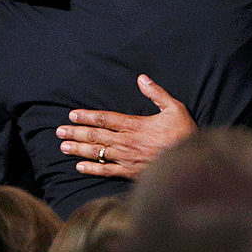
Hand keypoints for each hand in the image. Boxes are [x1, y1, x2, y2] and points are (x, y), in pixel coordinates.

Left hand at [56, 75, 197, 178]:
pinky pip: (107, 171)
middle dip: (77, 132)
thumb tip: (141, 78)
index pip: (106, 119)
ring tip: (63, 146)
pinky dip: (92, 169)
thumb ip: (157, 93)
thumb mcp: (175, 108)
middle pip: (97, 136)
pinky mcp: (131, 172)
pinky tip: (79, 167)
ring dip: (79, 149)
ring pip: (98, 153)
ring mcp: (127, 158)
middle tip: (59, 131)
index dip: (87, 116)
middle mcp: (127, 142)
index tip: (72, 115)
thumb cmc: (184, 133)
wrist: (191, 163)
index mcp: (136, 125)